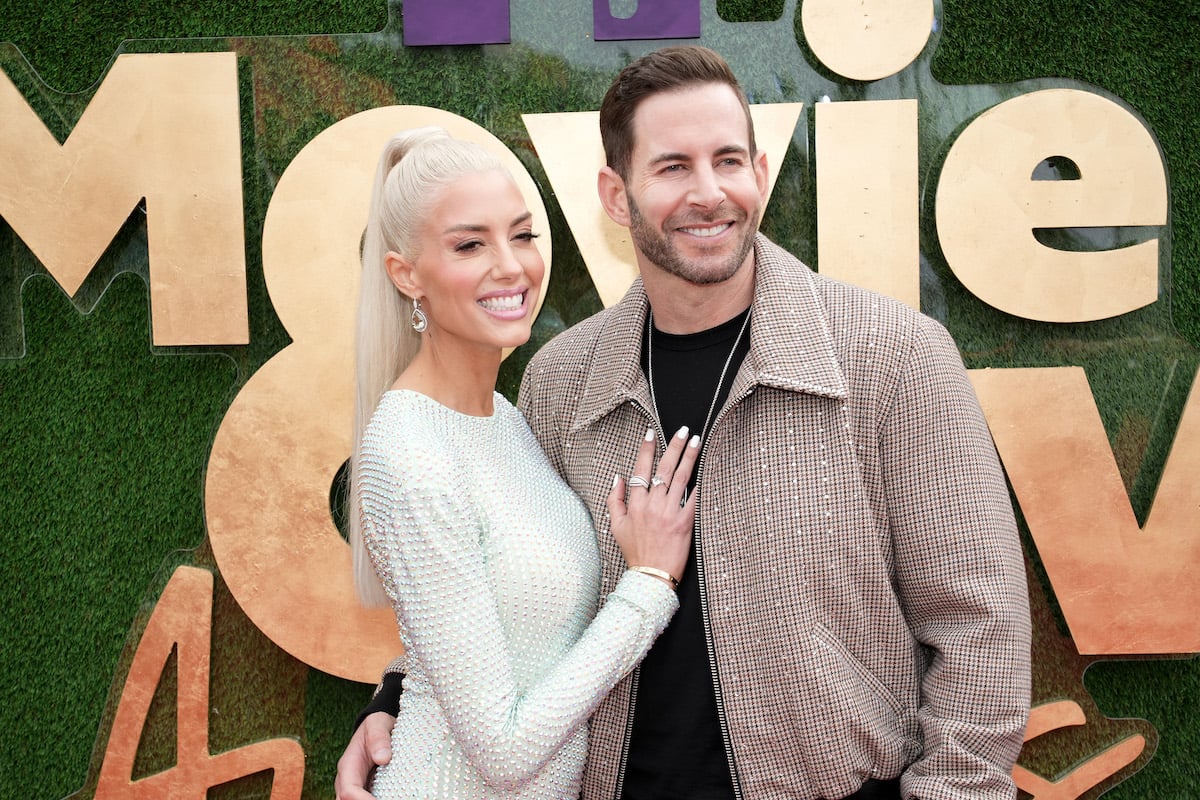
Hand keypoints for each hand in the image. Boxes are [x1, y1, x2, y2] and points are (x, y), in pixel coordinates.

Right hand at [334, 711, 394, 799]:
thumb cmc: (377, 725)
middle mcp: (348, 780)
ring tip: (398, 798)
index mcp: (348, 765)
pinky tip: (397, 796)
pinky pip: (369, 798)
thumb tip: (382, 758)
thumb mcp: (377, 723)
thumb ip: (378, 737)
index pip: (348, 790)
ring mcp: (358, 786)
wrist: (378, 728)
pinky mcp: (368, 789)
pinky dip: (380, 799)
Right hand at [606, 426, 699, 583]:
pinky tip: (707, 468)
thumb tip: (618, 477)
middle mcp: (652, 506)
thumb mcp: (617, 526)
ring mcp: (669, 513)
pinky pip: (694, 498)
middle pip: (663, 469)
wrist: (651, 576)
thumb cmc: (635, 552)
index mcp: (635, 505)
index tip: (651, 433)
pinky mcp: (685, 523)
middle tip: (682, 430)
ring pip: (680, 478)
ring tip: (695, 441)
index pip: (640, 470)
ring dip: (688, 457)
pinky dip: (700, 483)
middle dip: (673, 446)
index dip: (646, 450)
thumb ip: (615, 500)